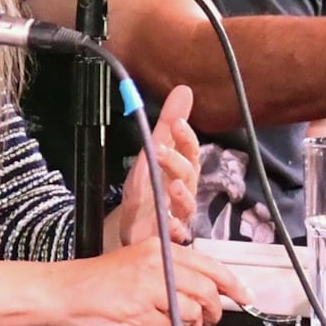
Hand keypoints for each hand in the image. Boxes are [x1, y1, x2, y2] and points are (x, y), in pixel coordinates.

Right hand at [26, 235, 244, 325]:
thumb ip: (169, 272)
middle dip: (214, 310)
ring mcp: (147, 289)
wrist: (63, 291)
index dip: (232, 283)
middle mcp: (155, 264)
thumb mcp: (137, 264)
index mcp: (157, 249)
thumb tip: (206, 292)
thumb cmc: (99, 281)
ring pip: (191, 311)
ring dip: (193, 325)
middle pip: (205, 290)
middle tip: (210, 320)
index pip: (208, 264)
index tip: (246, 297)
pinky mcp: (138, 313)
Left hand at [103, 83, 200, 246]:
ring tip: (172, 185)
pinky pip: (177, 235)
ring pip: (186, 205)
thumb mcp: (153, 153)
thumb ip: (167, 124)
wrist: (136, 226)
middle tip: (161, 149)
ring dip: (181, 195)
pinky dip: (174, 230)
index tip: (176, 123)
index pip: (189, 150)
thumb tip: (184, 90)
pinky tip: (169, 223)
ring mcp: (178, 214)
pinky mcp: (169, 236)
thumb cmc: (149, 189)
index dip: (185, 137)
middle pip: (188, 175)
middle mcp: (184, 191)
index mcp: (182, 170)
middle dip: (177, 161)